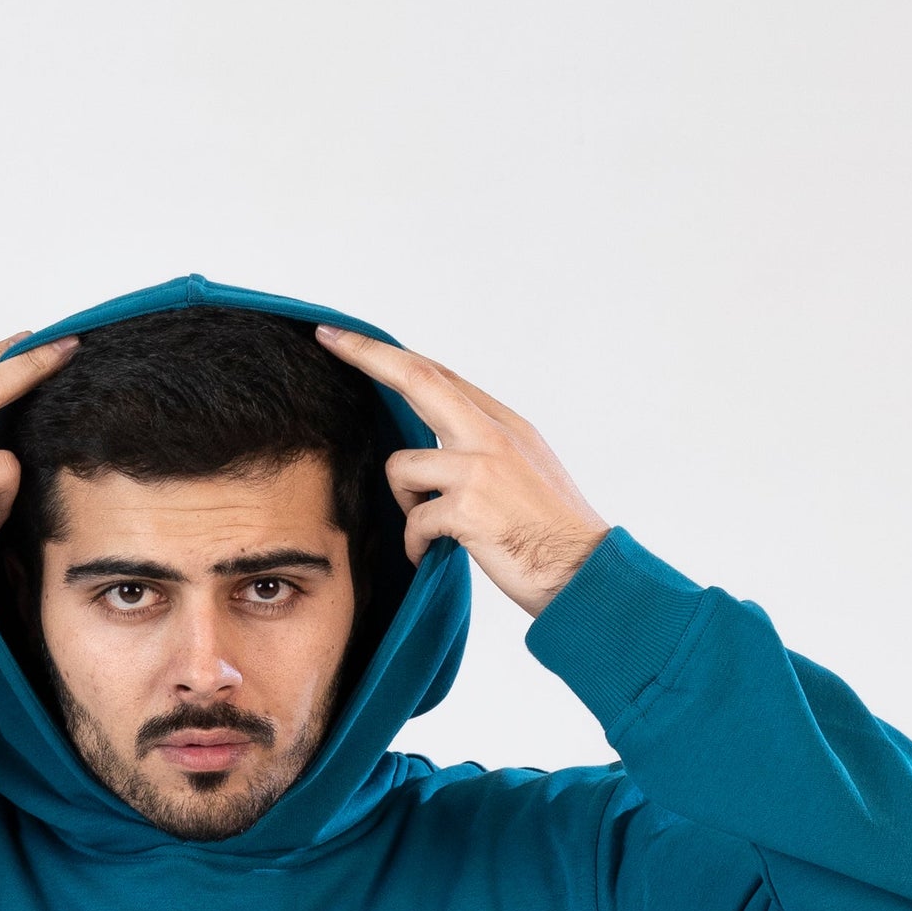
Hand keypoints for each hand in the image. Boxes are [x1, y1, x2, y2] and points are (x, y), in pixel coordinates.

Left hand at [315, 327, 608, 618]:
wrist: (584, 573)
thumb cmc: (552, 535)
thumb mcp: (524, 473)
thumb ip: (482, 450)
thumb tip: (436, 448)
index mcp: (505, 425)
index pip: (439, 376)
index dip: (391, 355)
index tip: (350, 338)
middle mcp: (492, 434)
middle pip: (418, 377)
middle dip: (366, 355)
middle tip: (328, 337)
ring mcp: (480, 467)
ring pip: (401, 466)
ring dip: (404, 504)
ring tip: (431, 531)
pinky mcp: (469, 507)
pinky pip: (414, 520)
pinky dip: (417, 544)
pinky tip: (435, 555)